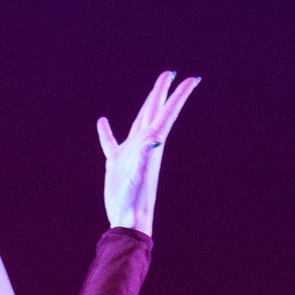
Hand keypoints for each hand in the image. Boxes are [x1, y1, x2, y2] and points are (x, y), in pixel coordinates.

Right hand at [97, 71, 198, 235]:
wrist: (129, 220)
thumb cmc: (135, 200)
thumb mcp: (140, 174)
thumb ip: (145, 155)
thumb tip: (154, 138)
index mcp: (152, 143)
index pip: (168, 113)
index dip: (179, 95)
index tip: (192, 79)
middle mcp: (144, 144)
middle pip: (155, 111)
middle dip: (163, 92)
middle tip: (170, 74)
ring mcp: (131, 153)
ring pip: (138, 122)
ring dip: (145, 106)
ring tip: (152, 92)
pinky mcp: (117, 163)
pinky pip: (111, 142)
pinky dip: (106, 132)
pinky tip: (102, 122)